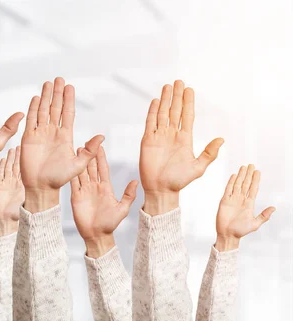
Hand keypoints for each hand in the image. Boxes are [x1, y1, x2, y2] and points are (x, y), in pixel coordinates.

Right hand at [0, 147, 24, 235]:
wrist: (6, 221)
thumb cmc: (18, 215)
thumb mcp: (27, 203)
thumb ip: (32, 195)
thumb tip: (44, 189)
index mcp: (24, 185)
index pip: (25, 169)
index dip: (27, 160)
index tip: (30, 151)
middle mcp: (15, 182)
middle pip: (17, 165)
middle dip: (18, 156)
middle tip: (20, 144)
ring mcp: (6, 184)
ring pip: (8, 167)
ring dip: (10, 158)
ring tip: (12, 148)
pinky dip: (1, 166)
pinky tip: (2, 159)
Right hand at [20, 77, 104, 212]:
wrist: (41, 188)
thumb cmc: (60, 180)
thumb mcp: (78, 166)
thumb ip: (89, 151)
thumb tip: (102, 136)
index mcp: (66, 137)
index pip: (68, 113)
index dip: (69, 100)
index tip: (70, 86)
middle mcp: (53, 133)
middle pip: (56, 108)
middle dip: (57, 93)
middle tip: (59, 78)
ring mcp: (40, 134)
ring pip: (43, 111)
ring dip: (46, 97)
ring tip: (48, 83)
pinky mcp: (29, 138)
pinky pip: (31, 120)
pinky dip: (33, 109)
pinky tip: (36, 98)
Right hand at [70, 147, 137, 257]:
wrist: (96, 235)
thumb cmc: (110, 224)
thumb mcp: (122, 209)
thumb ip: (128, 195)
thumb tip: (136, 181)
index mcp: (106, 187)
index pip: (103, 168)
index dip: (101, 157)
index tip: (100, 145)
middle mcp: (94, 187)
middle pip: (91, 167)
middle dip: (89, 155)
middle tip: (87, 142)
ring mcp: (84, 191)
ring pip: (81, 172)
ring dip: (79, 161)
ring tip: (77, 149)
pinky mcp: (76, 196)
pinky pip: (73, 183)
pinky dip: (71, 173)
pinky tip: (69, 165)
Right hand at [140, 81, 223, 214]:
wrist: (161, 190)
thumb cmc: (179, 181)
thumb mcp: (198, 168)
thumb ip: (209, 153)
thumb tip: (221, 139)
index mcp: (185, 139)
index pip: (187, 116)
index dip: (188, 102)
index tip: (190, 90)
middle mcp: (172, 135)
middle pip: (175, 111)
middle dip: (177, 96)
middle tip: (179, 81)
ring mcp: (159, 137)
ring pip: (163, 113)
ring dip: (165, 100)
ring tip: (168, 86)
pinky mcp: (148, 141)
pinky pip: (150, 123)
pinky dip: (153, 112)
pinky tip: (156, 101)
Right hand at [215, 164, 274, 250]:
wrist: (228, 234)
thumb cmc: (240, 231)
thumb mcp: (255, 224)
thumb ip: (264, 216)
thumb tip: (273, 208)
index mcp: (249, 204)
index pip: (253, 188)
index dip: (255, 180)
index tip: (257, 171)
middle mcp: (241, 199)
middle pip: (245, 184)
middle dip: (248, 174)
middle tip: (251, 165)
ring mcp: (232, 199)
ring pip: (237, 184)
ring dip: (240, 175)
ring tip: (243, 167)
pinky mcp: (224, 201)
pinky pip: (228, 189)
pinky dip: (230, 182)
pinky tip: (233, 176)